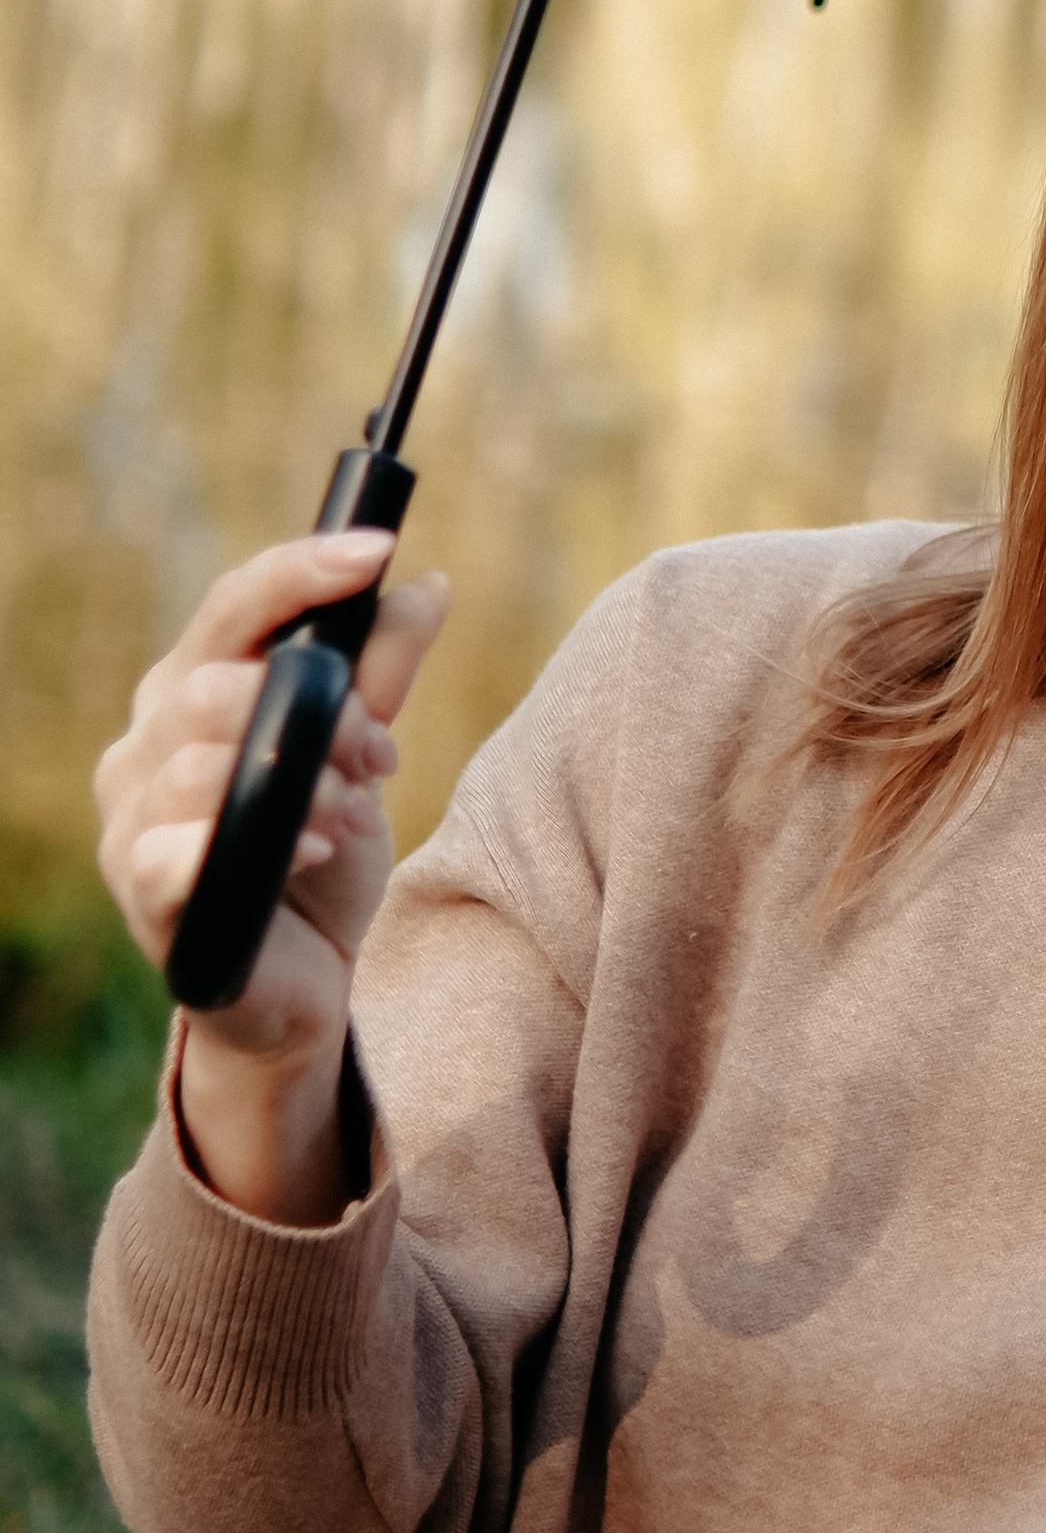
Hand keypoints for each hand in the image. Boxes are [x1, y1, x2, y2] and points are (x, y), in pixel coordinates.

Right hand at [94, 531, 449, 1220]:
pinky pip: (183, 845)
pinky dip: (266, 841)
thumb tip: (427, 585)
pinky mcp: (143, 891)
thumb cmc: (317, 857)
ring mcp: (130, 818)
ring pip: (206, 761)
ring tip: (350, 817)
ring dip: (307, 783)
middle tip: (381, 754)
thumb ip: (382, 673)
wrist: (303, 985)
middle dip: (325, 712)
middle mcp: (144, 743)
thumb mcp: (362, 756)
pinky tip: (310, 854)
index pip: (235, 605)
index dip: (302, 569)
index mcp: (191, 690)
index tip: (378, 547)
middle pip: (222, 682)